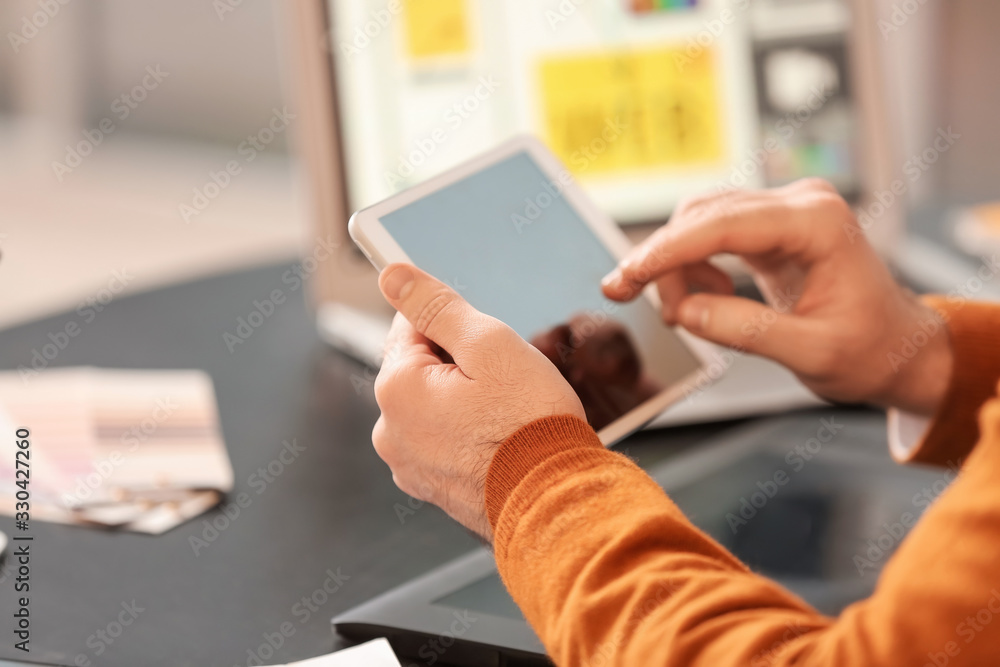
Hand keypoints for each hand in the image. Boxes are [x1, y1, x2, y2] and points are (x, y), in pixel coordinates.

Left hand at [372, 264, 585, 537]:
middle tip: (504, 382)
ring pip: (433, 405)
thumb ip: (436, 305)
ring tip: (506, 416)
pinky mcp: (430, 487)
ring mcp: (408, 463)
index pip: (410, 325)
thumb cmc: (530, 426)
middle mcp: (390, 429)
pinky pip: (443, 440)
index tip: (485, 340)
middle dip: (459, 365)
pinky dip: (467, 434)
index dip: (454, 325)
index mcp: (396, 388)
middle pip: (420, 367)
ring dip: (463, 400)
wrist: (555, 504)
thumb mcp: (489, 344)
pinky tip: (500, 441)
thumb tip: (394, 275)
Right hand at [601, 179, 952, 415]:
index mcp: (819, 224)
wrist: (898, 348)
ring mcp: (785, 210)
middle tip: (622, 294)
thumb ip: (745, 331)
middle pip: (703, 215)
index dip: (667, 250)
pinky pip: (712, 233)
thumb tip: (683, 310)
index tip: (626, 275)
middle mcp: (800, 204)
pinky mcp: (771, 225)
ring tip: (684, 313)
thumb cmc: (870, 350)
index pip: (724, 225)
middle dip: (660, 257)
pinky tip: (706, 298)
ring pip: (700, 220)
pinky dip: (693, 265)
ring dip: (676, 265)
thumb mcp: (811, 354)